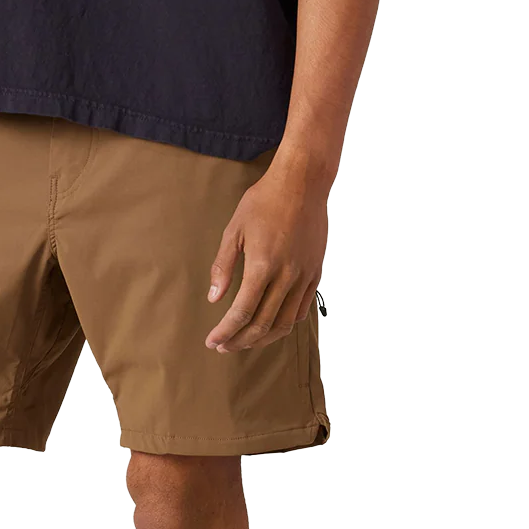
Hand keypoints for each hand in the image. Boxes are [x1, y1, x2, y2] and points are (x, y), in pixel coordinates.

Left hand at [203, 161, 328, 354]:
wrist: (302, 182)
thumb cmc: (264, 201)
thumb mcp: (234, 230)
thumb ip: (222, 267)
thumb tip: (214, 299)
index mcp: (263, 266)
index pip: (241, 312)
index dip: (225, 332)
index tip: (212, 341)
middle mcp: (286, 275)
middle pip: (262, 324)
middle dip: (240, 341)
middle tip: (224, 346)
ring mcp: (304, 276)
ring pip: (285, 323)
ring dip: (263, 338)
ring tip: (245, 342)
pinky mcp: (315, 272)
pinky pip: (301, 309)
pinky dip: (285, 324)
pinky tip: (271, 326)